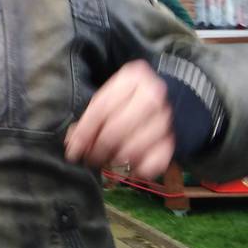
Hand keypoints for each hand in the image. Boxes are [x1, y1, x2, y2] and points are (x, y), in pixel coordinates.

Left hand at [64, 60, 174, 178]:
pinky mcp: (174, 141)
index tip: (73, 150)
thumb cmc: (130, 99)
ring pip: (133, 149)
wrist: (173, 97)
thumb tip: (73, 144)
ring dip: (114, 160)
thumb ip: (90, 118)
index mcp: (134, 77)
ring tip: (104, 161)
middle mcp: (154, 96)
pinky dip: (138, 170)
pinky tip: (128, 168)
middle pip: (116, 130)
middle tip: (88, 158)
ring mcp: (166, 119)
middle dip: (97, 149)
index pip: (102, 108)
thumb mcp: (109, 98)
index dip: (84, 132)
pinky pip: (153, 163)